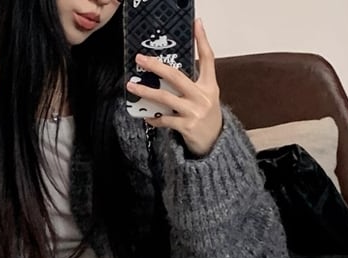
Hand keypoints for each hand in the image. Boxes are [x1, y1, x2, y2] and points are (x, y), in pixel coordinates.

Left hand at [126, 18, 222, 156]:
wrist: (215, 144)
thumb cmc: (207, 118)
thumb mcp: (207, 97)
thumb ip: (193, 84)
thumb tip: (169, 73)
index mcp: (209, 86)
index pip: (208, 58)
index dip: (202, 40)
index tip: (196, 23)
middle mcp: (203, 97)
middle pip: (177, 76)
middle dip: (156, 66)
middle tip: (141, 59)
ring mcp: (194, 112)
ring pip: (165, 98)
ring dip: (146, 92)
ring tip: (132, 87)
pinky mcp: (186, 126)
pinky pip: (164, 119)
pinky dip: (153, 117)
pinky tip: (146, 115)